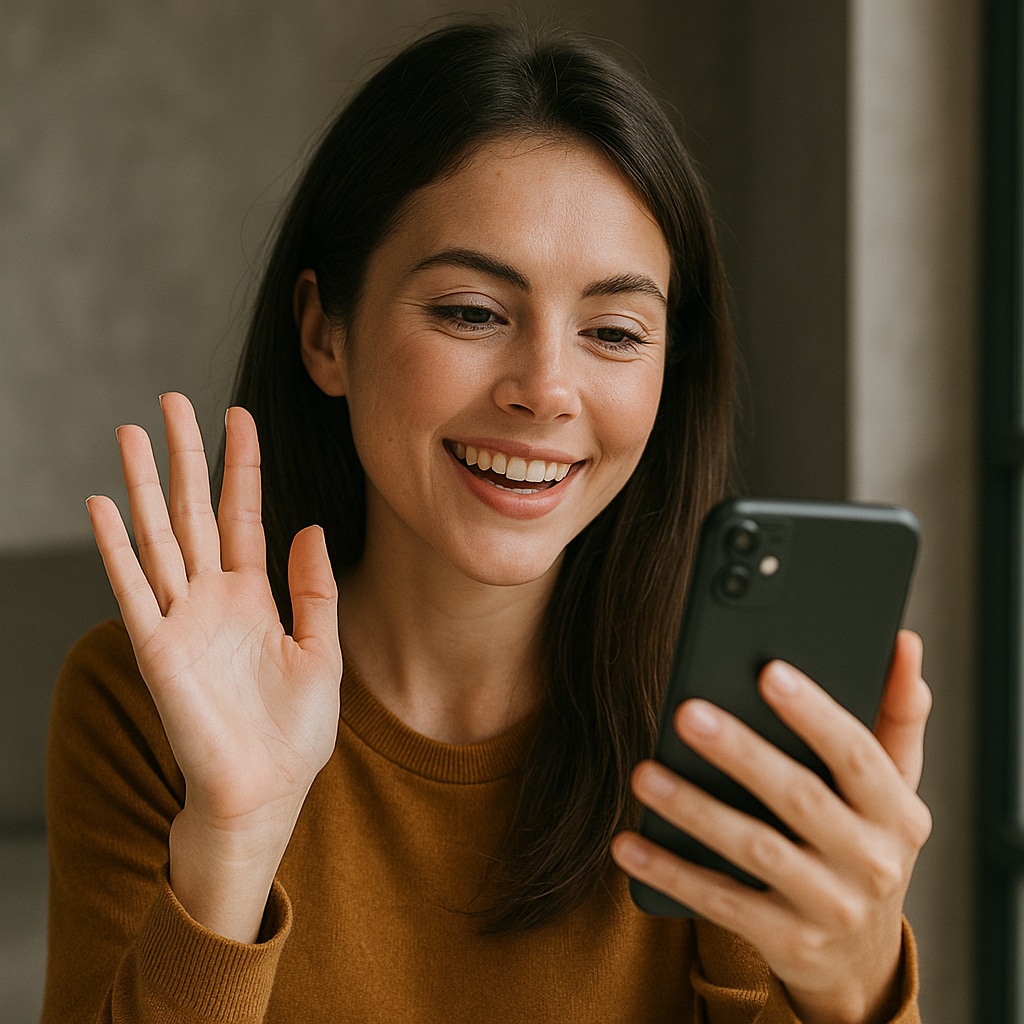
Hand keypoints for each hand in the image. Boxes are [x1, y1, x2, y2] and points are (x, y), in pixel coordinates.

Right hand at [87, 393, 341, 938]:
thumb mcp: (322, 652)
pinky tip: (104, 505)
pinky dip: (116, 548)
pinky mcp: (158, 649)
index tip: (236, 415)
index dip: (240, 465)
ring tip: (130, 434)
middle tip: (171, 402)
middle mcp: (213, 599)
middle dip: (185, 456)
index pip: (242, 514)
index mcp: (254, 596)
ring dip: (144, 485)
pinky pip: (135, 589)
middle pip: (194, 511)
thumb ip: (313, 590)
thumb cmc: (295, 731)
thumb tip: (311, 526)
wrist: (267, 791)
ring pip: (159, 537)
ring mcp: (182, 620)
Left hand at [611, 631, 931, 1023]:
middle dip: (741, 753)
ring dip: (695, 810)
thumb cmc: (866, 844)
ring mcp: (829, 906)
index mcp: (898, 812)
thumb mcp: (895, 789)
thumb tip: (903, 640)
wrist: (862, 959)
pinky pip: (720, 901)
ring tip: (645, 774)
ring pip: (754, 850)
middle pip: (799, 797)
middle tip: (687, 713)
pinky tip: (629, 843)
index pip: (858, 754)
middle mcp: (871, 861)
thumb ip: (896, 715)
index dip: (814, 713)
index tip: (768, 672)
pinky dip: (671, 872)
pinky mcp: (786, 940)